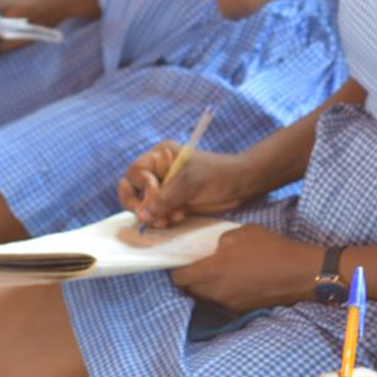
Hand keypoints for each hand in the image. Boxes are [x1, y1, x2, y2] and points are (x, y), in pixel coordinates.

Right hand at [118, 143, 246, 227]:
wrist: (244, 185)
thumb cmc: (219, 175)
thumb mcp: (191, 183)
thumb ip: (165, 198)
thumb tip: (142, 215)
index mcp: (160, 157)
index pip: (135, 173)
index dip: (142, 188)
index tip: (156, 199)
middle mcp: (159, 172)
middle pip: (133, 190)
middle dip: (140, 206)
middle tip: (151, 218)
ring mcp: (166, 189)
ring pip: (144, 206)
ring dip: (153, 216)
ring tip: (170, 219)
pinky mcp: (174, 204)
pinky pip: (158, 215)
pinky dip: (163, 220)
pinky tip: (178, 218)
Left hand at [170, 225, 319, 311]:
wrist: (300, 272)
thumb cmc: (271, 248)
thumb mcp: (242, 232)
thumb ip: (221, 241)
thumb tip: (214, 249)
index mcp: (211, 271)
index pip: (178, 278)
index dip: (177, 269)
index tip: (183, 261)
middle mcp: (215, 292)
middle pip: (189, 290)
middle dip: (190, 279)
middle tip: (201, 266)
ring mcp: (228, 304)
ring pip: (205, 298)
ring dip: (207, 288)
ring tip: (221, 274)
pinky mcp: (241, 310)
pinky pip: (222, 302)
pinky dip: (224, 294)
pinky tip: (238, 282)